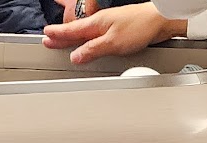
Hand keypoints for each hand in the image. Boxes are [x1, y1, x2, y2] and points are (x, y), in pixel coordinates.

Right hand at [43, 2, 183, 61]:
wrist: (159, 21)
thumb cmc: (139, 27)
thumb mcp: (112, 43)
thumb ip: (92, 50)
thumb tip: (76, 56)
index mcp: (96, 24)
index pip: (72, 31)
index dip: (58, 34)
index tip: (47, 36)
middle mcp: (102, 23)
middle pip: (77, 32)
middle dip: (62, 36)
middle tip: (49, 39)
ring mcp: (110, 26)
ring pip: (86, 33)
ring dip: (74, 38)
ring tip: (64, 42)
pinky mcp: (119, 30)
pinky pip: (97, 36)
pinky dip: (88, 40)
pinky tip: (89, 44)